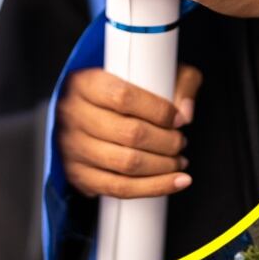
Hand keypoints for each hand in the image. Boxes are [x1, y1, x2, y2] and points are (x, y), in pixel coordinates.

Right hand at [56, 64, 202, 199]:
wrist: (87, 112)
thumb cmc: (124, 91)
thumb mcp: (153, 71)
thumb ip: (178, 81)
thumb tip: (185, 113)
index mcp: (85, 84)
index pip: (123, 97)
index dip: (159, 111)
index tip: (178, 119)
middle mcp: (73, 115)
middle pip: (130, 134)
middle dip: (167, 142)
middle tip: (180, 141)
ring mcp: (72, 148)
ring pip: (127, 164)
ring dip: (164, 166)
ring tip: (178, 159)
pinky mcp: (78, 175)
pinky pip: (120, 188)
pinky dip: (155, 187)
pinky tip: (177, 181)